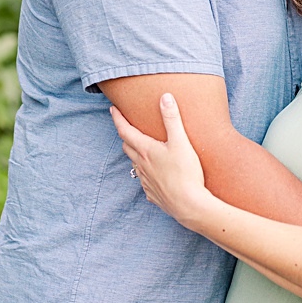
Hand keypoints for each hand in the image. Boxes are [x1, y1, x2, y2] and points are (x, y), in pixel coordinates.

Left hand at [110, 95, 208, 223]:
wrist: (189, 205)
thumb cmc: (185, 173)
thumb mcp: (181, 142)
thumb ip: (172, 119)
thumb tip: (165, 97)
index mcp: (145, 150)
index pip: (125, 130)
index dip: (117, 118)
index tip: (112, 109)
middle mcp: (141, 165)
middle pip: (127, 147)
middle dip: (126, 135)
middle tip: (128, 127)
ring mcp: (146, 181)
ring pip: (135, 164)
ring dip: (136, 154)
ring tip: (143, 149)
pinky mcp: (153, 194)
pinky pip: (145, 181)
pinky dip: (147, 173)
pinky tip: (156, 173)